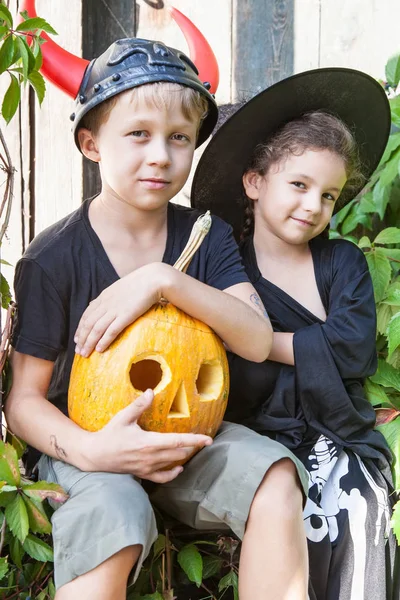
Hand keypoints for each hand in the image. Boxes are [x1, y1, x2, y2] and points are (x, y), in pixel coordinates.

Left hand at [74, 263, 171, 356]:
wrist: (152, 279)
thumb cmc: (139, 283)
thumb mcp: (118, 288)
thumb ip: (107, 297)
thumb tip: (95, 304)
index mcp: (104, 297)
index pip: (86, 315)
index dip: (80, 328)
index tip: (77, 339)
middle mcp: (106, 304)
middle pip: (88, 324)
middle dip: (82, 339)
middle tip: (78, 351)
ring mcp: (115, 310)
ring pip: (96, 329)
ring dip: (89, 343)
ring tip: (85, 354)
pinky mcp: (126, 315)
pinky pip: (111, 331)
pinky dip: (104, 341)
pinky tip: (100, 349)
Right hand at [82, 389, 212, 482]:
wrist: (95, 455)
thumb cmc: (109, 434)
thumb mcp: (123, 417)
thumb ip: (138, 405)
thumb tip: (151, 391)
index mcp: (149, 442)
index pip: (178, 441)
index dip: (195, 440)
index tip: (208, 439)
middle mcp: (151, 457)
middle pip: (179, 453)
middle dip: (192, 446)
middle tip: (201, 439)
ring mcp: (147, 467)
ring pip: (173, 463)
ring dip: (183, 456)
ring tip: (191, 448)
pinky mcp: (143, 474)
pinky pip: (162, 477)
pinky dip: (173, 474)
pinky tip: (179, 468)